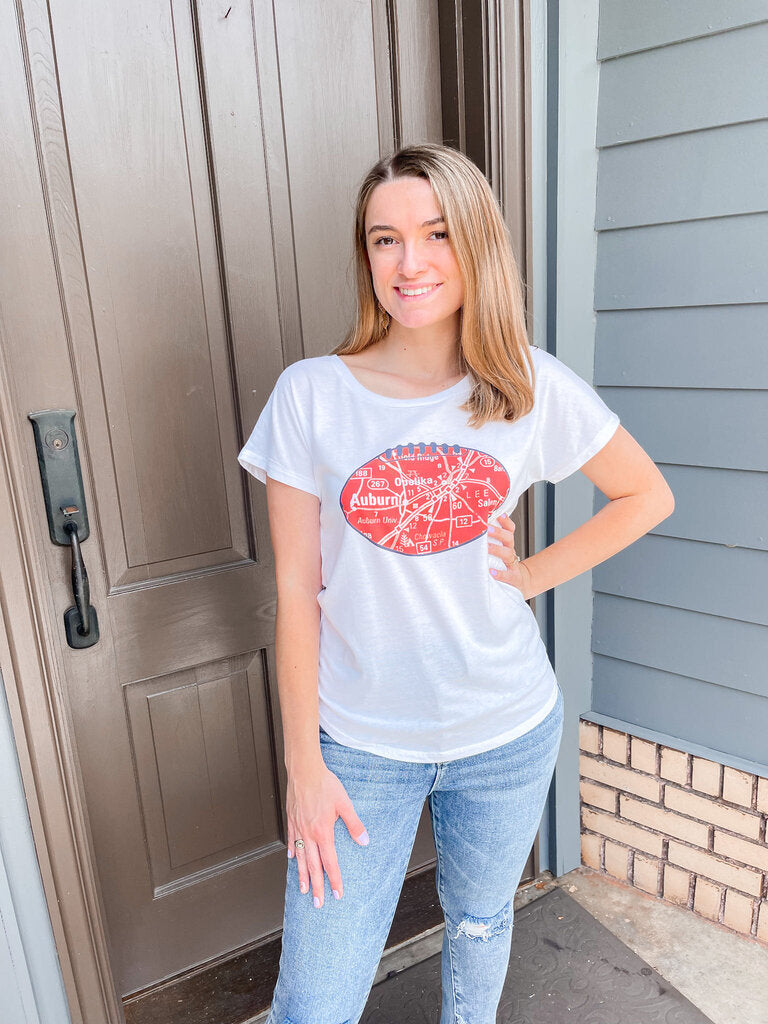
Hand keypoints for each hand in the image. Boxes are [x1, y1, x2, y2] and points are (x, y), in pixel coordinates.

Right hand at [286, 762, 368, 908]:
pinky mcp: (291, 820)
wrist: (304, 770)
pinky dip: (291, 853)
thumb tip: (364, 841)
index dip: (334, 880)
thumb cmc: (324, 784)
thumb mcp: (344, 804)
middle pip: (312, 866)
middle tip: (318, 903)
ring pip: (299, 858)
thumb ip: (354, 824)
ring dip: (302, 876)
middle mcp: (308, 834)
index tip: (336, 894)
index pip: (330, 862)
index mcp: (323, 832)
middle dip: (317, 887)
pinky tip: (291, 860)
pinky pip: (291, 841)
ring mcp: (298, 828)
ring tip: (304, 889)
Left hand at [488, 513, 533, 599]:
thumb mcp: (500, 551)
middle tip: (486, 528)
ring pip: (507, 554)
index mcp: (507, 544)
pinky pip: (507, 575)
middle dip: (498, 532)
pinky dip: (499, 573)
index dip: (505, 521)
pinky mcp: (512, 578)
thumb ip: (491, 541)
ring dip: (497, 549)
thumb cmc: (504, 565)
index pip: (509, 529)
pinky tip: (491, 571)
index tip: (498, 514)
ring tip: (486, 547)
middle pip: (508, 538)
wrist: (519, 582)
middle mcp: (510, 552)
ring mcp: (512, 565)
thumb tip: (474, 529)